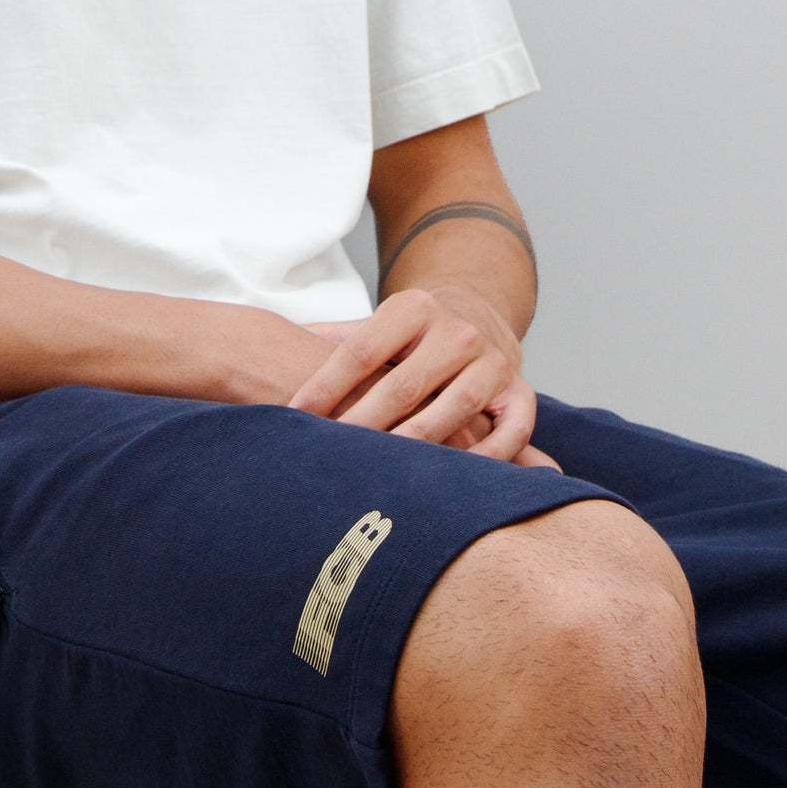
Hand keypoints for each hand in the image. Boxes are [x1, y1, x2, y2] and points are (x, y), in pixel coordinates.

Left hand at [287, 286, 552, 465]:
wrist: (479, 315)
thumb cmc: (410, 336)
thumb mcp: (373, 325)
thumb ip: (329, 340)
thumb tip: (266, 349)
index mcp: (412, 308)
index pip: (360, 352)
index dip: (325, 387)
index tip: (294, 417)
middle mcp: (455, 330)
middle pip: (404, 385)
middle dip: (363, 424)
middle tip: (329, 456)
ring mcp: (492, 360)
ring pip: (454, 408)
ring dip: (417, 443)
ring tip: (383, 473)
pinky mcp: (520, 391)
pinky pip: (511, 429)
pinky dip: (488, 456)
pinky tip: (456, 479)